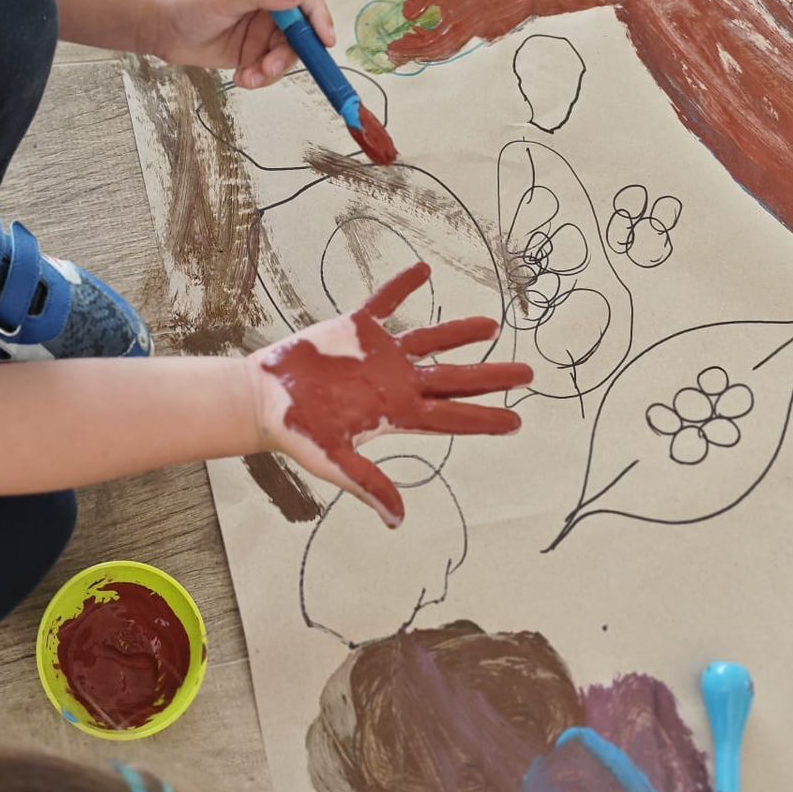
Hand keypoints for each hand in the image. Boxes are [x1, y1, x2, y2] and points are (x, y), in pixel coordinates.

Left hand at [147, 0, 337, 87]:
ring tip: (249, 77)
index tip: (324, 40)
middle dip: (290, 53)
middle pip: (300, 30)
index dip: (317, 16)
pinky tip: (241, 79)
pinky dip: (261, 77)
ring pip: (286, 53)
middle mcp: (271, 3)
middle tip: (269, 68)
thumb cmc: (186, 1)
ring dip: (273, 69)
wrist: (158, 26)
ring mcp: (263, 29)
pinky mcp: (253, 51)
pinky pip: (269, 68)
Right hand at [247, 262, 532, 527]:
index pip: (451, 416)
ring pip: (429, 339)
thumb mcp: (335, 461)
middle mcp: (396, 382)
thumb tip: (396, 522)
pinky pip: (384, 302)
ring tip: (492, 326)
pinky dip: (402, 286)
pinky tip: (423, 270)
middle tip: (529, 373)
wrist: (263, 398)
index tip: (517, 422)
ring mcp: (379, 354)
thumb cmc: (298, 432)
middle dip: (492, 376)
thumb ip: (368, 484)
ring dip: (460, 331)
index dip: (485, 419)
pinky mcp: (355, 328)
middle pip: (454, 378)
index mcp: (397, 412)